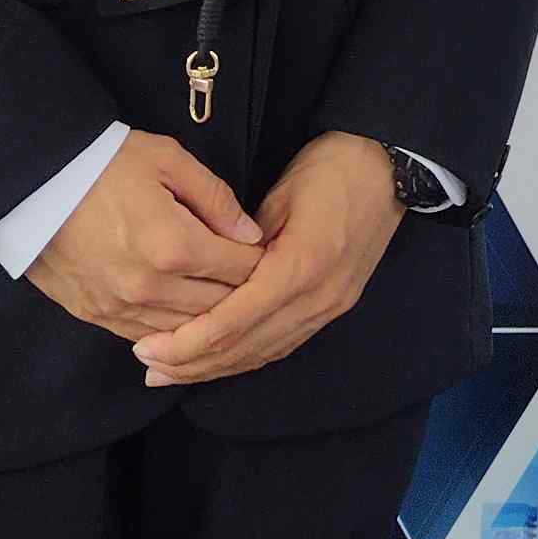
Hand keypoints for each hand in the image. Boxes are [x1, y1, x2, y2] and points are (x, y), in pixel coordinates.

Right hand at [27, 131, 265, 338]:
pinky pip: (147, 337)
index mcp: (174, 245)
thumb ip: (215, 198)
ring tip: (228, 303)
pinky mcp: (96, 316)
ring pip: (185, 331)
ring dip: (210, 321)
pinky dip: (173, 332)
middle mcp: (150, 286)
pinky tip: (186, 320)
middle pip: (218, 308)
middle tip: (261, 284)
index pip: (239, 270)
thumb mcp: (169, 161)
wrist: (34, 184)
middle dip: (245, 297)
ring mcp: (120, 307)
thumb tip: (251, 234)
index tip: (275, 257)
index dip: (264, 264)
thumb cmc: (106, 162)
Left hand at [136, 132, 402, 388]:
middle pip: (247, 347)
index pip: (235, 320)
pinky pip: (283, 344)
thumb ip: (241, 241)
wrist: (389, 165)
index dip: (189, 341)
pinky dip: (246, 357)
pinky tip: (218, 361)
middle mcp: (318, 298)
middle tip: (148, 368)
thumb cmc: (330, 167)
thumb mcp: (279, 194)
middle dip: (193, 363)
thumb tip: (206, 274)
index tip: (148, 347)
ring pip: (264, 353)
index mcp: (301, 266)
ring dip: (216, 367)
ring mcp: (330, 307)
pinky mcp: (335, 307)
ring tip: (172, 373)